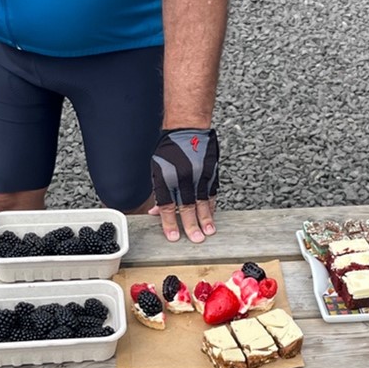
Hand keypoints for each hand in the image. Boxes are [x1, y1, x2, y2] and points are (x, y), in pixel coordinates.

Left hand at [150, 128, 218, 242]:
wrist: (188, 128)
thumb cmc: (170, 149)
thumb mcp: (157, 169)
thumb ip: (159, 193)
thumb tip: (156, 213)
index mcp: (166, 177)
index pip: (167, 205)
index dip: (170, 223)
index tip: (174, 237)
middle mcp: (183, 177)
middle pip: (187, 206)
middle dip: (191, 225)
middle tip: (196, 239)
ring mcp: (199, 174)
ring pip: (203, 201)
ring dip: (206, 218)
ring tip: (209, 231)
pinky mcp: (211, 171)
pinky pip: (212, 192)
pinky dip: (212, 205)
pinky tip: (212, 215)